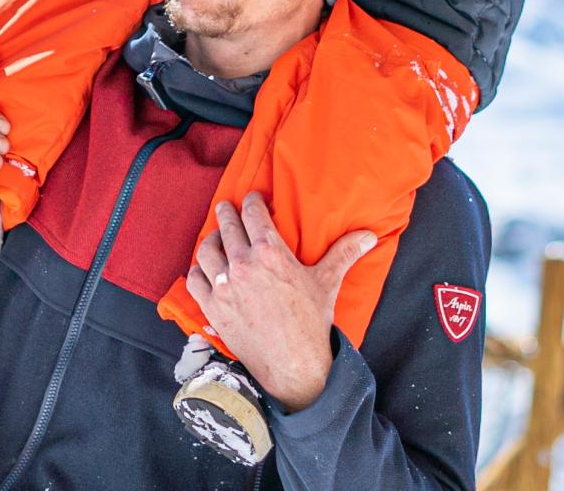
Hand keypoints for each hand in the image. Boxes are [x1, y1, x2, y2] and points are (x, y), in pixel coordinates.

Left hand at [185, 195, 375, 412]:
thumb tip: (369, 235)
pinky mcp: (213, 307)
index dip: (251, 201)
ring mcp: (224, 286)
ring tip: (216, 237)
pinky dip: (197, 270)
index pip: (253, 213)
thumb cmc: (311, 322)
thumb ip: (345, 253)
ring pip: (207, 249)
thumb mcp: (327, 282)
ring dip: (211, 239)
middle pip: (226, 225)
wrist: (293, 365)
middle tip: (227, 207)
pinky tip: (204, 269)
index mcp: (270, 253)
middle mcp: (243, 264)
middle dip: (226, 212)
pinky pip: (194, 279)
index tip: (252, 199)